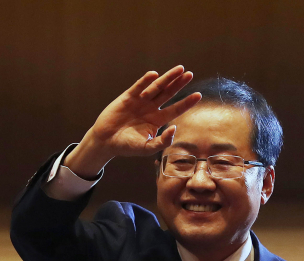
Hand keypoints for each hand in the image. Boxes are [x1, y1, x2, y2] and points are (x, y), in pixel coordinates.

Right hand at [64, 67, 203, 177]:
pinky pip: (138, 87)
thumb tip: (175, 128)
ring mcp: (140, 101)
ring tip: (179, 69)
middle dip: (179, 84)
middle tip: (190, 74)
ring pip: (156, 87)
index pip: (175, 109)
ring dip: (167, 78)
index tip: (198, 95)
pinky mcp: (128, 97)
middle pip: (168, 94)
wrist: (106, 141)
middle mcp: (151, 108)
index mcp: (157, 120)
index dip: (186, 102)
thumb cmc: (126, 146)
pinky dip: (146, 81)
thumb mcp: (147, 148)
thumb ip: (162, 141)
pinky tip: (155, 75)